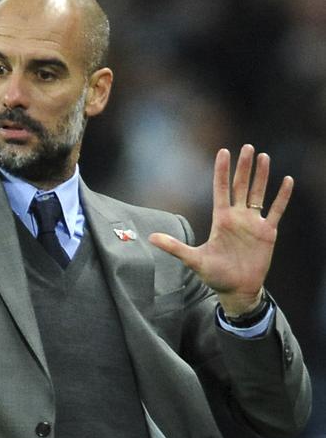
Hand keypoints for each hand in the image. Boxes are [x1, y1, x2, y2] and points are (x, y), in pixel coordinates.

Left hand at [149, 144, 292, 315]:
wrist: (236, 290)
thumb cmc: (214, 275)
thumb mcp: (193, 259)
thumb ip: (174, 246)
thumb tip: (150, 237)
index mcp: (221, 219)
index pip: (221, 189)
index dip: (222, 171)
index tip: (223, 152)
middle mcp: (237, 217)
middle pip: (241, 186)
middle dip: (244, 167)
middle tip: (248, 147)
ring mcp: (253, 224)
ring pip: (258, 194)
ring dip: (262, 176)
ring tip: (264, 157)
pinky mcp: (267, 233)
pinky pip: (276, 211)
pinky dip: (282, 197)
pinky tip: (287, 181)